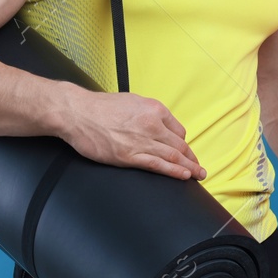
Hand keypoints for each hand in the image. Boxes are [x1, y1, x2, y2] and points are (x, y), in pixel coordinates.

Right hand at [60, 88, 205, 180]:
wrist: (77, 112)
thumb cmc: (101, 107)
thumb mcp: (133, 101)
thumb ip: (149, 114)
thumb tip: (159, 126)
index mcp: (155, 109)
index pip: (178, 131)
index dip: (183, 145)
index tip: (186, 153)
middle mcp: (152, 125)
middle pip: (180, 145)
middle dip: (192, 159)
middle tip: (200, 167)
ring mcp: (141, 141)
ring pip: (173, 156)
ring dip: (189, 168)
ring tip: (198, 174)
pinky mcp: (129, 156)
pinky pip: (158, 165)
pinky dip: (173, 171)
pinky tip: (183, 176)